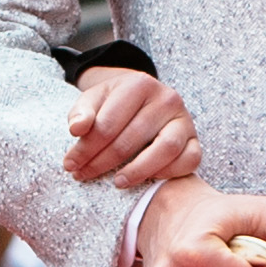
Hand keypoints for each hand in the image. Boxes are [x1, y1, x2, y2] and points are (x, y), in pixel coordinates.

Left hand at [63, 65, 198, 189]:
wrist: (144, 99)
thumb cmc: (115, 104)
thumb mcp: (94, 99)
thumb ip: (81, 112)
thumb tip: (76, 129)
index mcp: (139, 84)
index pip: (108, 123)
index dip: (86, 148)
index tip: (70, 165)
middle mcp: (167, 98)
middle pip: (132, 138)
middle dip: (103, 162)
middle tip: (84, 175)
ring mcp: (184, 119)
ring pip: (165, 149)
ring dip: (138, 170)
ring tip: (117, 182)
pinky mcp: (195, 140)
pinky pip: (190, 160)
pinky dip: (169, 172)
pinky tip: (148, 178)